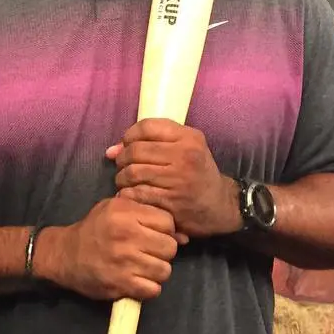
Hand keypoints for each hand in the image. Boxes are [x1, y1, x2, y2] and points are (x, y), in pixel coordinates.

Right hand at [34, 198, 182, 301]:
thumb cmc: (94, 229)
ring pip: (165, 270)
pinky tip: (137, 280)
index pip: (167, 221)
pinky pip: (153, 289)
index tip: (152, 235)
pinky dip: (148, 288)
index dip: (164, 230)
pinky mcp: (121, 283)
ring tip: (142, 267)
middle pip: (169, 247)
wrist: (65, 255)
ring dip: (156, 271)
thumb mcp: (114, 208)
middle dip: (162, 252)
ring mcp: (124, 260)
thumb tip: (183, 236)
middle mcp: (125, 234)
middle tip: (148, 252)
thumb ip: (145, 214)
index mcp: (124, 212)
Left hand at [106, 118, 241, 238]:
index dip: (129, 135)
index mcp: (189, 138)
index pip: (146, 127)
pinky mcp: (171, 202)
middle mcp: (185, 156)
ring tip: (125, 180)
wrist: (222, 206)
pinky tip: (131, 194)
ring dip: (122, 178)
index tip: (127, 145)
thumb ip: (152, 141)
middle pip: (135, 150)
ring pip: (133, 173)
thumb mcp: (185, 147)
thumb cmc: (198, 172)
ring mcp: (178, 180)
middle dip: (122, 158)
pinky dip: (128, 194)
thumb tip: (111, 150)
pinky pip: (137, 194)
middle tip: (123, 166)